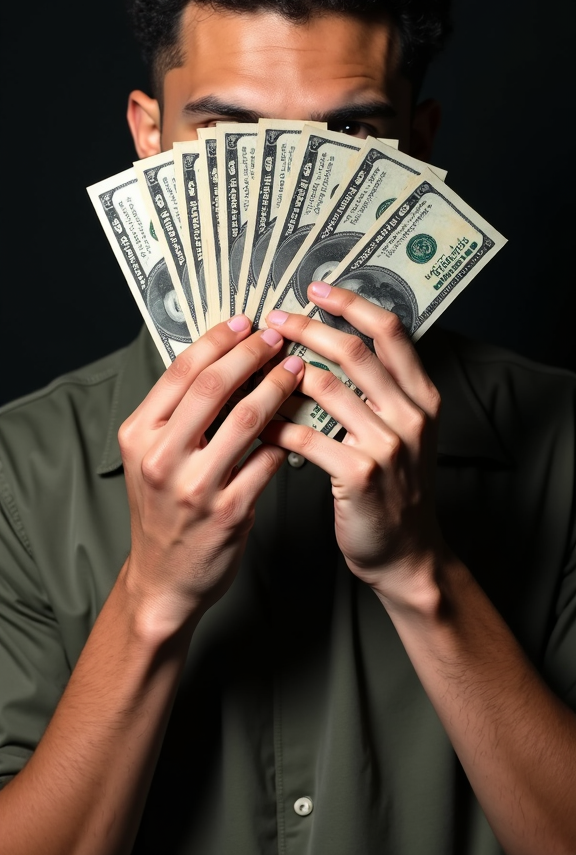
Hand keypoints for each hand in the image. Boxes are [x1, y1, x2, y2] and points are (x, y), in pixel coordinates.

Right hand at [117, 315, 303, 637]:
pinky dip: (287, 435)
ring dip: (277, 387)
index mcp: (138, 434)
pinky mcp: (230, 512)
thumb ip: (176, 412)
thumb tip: (224, 357)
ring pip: (246, 419)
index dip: (218, 340)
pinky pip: (268, 460)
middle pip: (213, 387)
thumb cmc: (163, 510)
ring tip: (297, 370)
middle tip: (279, 338)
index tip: (246, 322)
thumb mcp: (150, 455)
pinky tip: (301, 420)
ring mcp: (196, 487)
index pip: (181, 371)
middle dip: (252, 354)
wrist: (164, 579)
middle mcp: (161, 457)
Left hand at [262, 284, 442, 606]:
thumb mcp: (403, 432)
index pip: (390, 331)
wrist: (406, 553)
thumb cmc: (395, 489)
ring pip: (325, 389)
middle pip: (354, 351)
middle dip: (307, 328)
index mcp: (423, 396)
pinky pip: (306, 436)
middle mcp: (411, 414)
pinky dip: (276, 425)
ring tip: (255, 370)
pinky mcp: (361, 475)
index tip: (316, 289)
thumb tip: (329, 344)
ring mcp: (389, 445)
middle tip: (272, 321)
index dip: (351, 304)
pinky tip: (257, 421)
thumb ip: (380, 391)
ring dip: (282, 376)